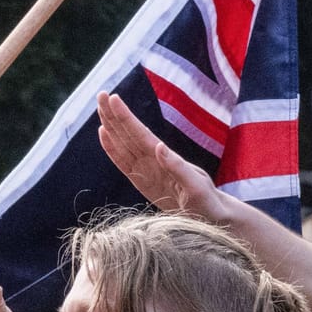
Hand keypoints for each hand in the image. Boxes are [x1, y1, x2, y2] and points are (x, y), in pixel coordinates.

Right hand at [95, 91, 233, 223]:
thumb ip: (177, 167)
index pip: (141, 134)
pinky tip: (104, 134)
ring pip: (123, 143)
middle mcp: (154, 160)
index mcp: (165, 158)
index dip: (126, 118)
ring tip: (100, 108)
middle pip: (129, 134)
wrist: (212, 217)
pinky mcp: (141, 181)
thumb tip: (159, 146)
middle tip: (101, 94)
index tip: (114, 99)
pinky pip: (122, 162)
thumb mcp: (195, 187)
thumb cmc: (207, 202)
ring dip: (111, 126)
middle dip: (115, 115)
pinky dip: (111, 148)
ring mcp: (147, 169)